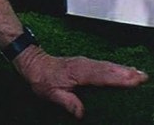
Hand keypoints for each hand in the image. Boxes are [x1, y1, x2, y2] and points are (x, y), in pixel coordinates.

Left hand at [14, 46, 148, 118]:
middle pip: (107, 69)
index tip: (132, 80)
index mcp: (76, 72)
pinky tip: (125, 71)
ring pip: (107, 66)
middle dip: (125, 73)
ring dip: (123, 69)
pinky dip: (115, 68)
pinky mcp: (85, 64)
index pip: (100, 75)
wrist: (32, 62)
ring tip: (139, 74)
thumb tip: (81, 113)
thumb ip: (67, 102)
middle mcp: (82, 65)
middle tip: (143, 77)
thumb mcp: (50, 92)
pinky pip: (103, 66)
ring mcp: (84, 63)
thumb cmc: (41, 78)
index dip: (116, 78)